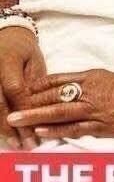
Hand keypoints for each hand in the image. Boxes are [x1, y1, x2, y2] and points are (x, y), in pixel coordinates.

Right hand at [0, 27, 45, 149]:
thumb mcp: (33, 61)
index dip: (25, 109)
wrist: (4, 37)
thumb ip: (35, 84)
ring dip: (3, 129)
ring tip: (17, 144)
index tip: (36, 126)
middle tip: (25, 144)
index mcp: (8, 62)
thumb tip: (42, 109)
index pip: (15, 89)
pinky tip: (7, 135)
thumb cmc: (23, 50)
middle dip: (12, 127)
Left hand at [7, 69, 113, 139]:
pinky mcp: (103, 126)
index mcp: (97, 76)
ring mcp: (98, 109)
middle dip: (33, 101)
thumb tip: (76, 90)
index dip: (41, 85)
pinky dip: (56, 130)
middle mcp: (95, 90)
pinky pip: (75, 128)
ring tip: (18, 118)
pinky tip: (41, 131)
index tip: (26, 88)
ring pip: (61, 112)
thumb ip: (95, 84)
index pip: (63, 79)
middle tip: (13, 104)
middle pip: (57, 95)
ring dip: (37, 116)